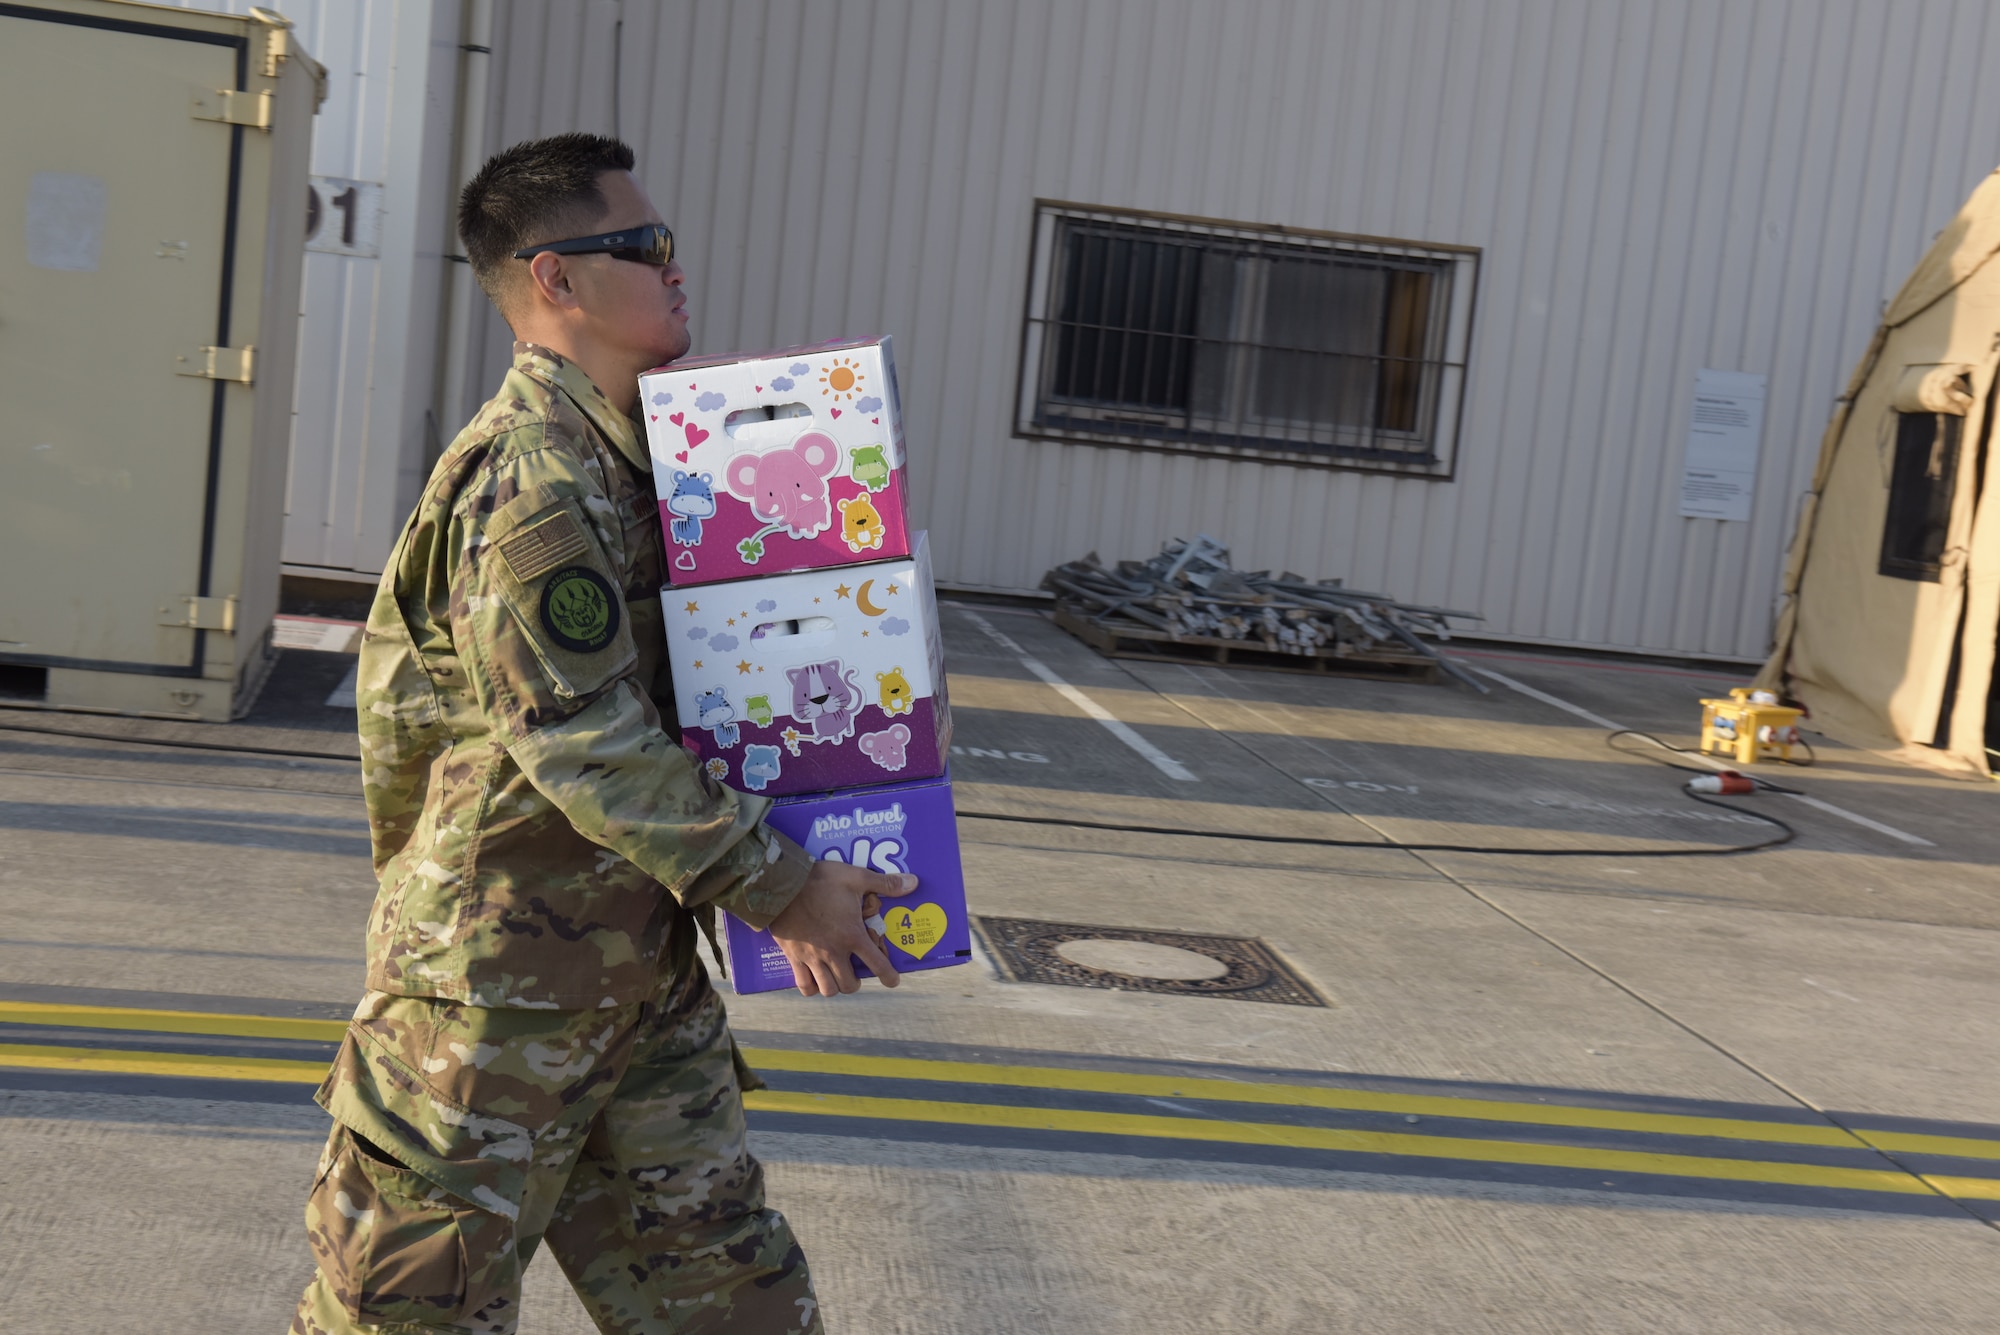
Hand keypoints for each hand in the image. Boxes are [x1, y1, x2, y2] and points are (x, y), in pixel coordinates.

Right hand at [766, 862, 917, 995]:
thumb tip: (913, 883)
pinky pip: (803, 985)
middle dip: (856, 983)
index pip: (877, 965)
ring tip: (836, 977)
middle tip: (856, 973)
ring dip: (835, 987)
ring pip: (827, 989)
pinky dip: (811, 987)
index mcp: (852, 935)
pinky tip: (814, 980)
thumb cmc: (820, 880)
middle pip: (849, 985)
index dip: (888, 977)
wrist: (781, 885)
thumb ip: (884, 883)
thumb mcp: (855, 876)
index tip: (893, 981)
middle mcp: (834, 952)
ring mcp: (812, 958)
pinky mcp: (794, 958)